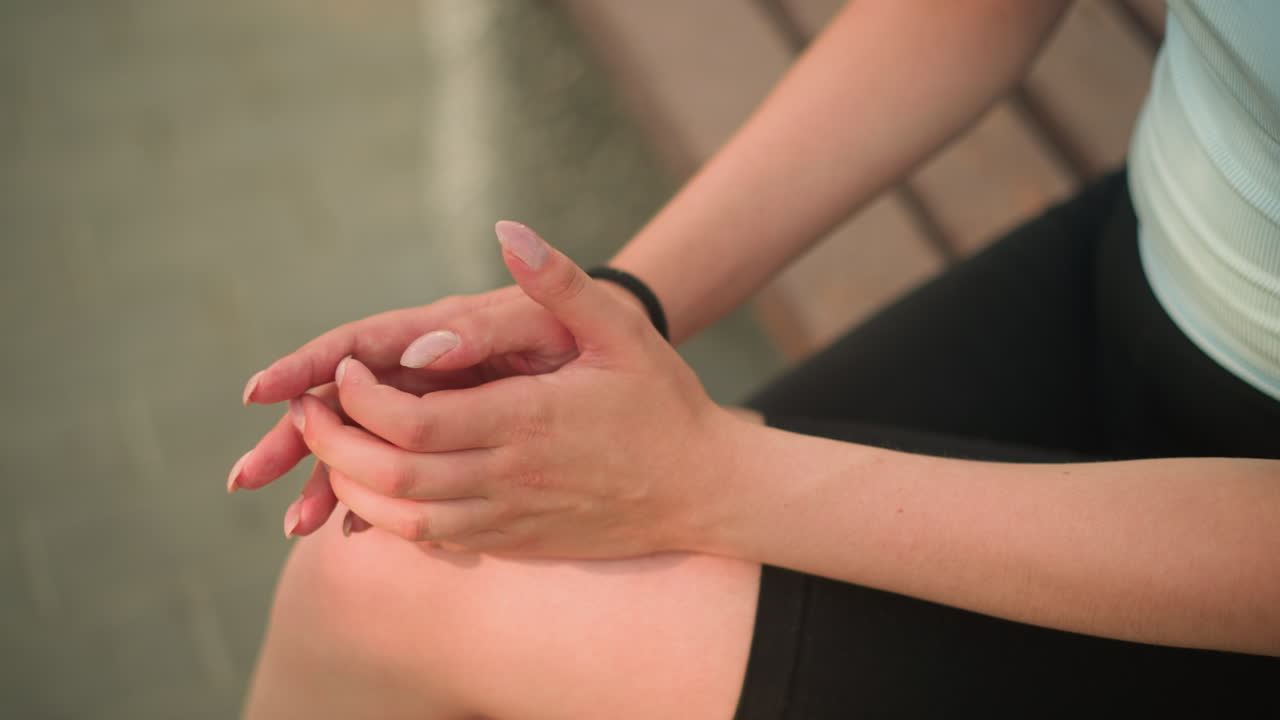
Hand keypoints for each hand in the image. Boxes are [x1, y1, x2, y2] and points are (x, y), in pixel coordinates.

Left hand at [295, 221, 741, 556]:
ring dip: (352, 484)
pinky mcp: (516, 541)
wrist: (706, 489)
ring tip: (333, 447)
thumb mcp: (622, 329)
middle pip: (389, 477)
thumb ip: (559, 281)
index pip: (409, 422)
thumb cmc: (664, 404)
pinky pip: (433, 540)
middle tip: (309, 411)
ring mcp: (510, 518)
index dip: (358, 398)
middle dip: (332, 443)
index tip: (342, 370)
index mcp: (524, 421)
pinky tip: (380, 487)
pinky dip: (390, 517)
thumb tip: (507, 228)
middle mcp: (509, 478)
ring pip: (402, 518)